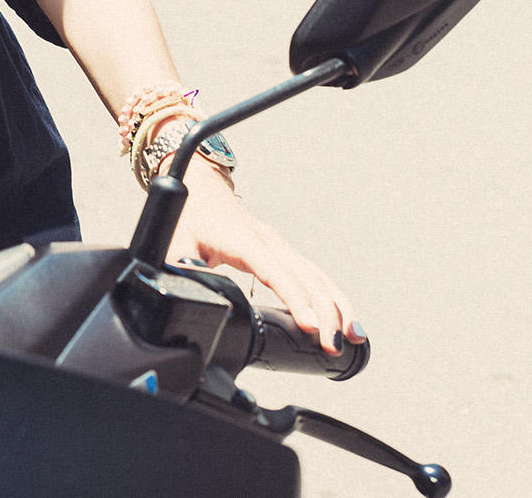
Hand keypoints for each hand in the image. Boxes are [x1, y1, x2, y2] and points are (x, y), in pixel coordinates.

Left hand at [167, 162, 362, 355]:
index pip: (276, 272)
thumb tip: (189, 293)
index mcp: (245, 240)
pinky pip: (313, 276)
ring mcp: (280, 247)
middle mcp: (270, 242)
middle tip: (335, 345)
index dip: (295, 299)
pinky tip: (345, 319)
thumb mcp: (177, 239)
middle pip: (307, 277)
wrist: (201, 187)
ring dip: (338, 306)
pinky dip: (333, 297)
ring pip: (317, 277)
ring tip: (354, 337)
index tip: (311, 326)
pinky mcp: (284, 254)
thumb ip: (182, 264)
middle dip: (326, 312)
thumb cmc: (191, 215)